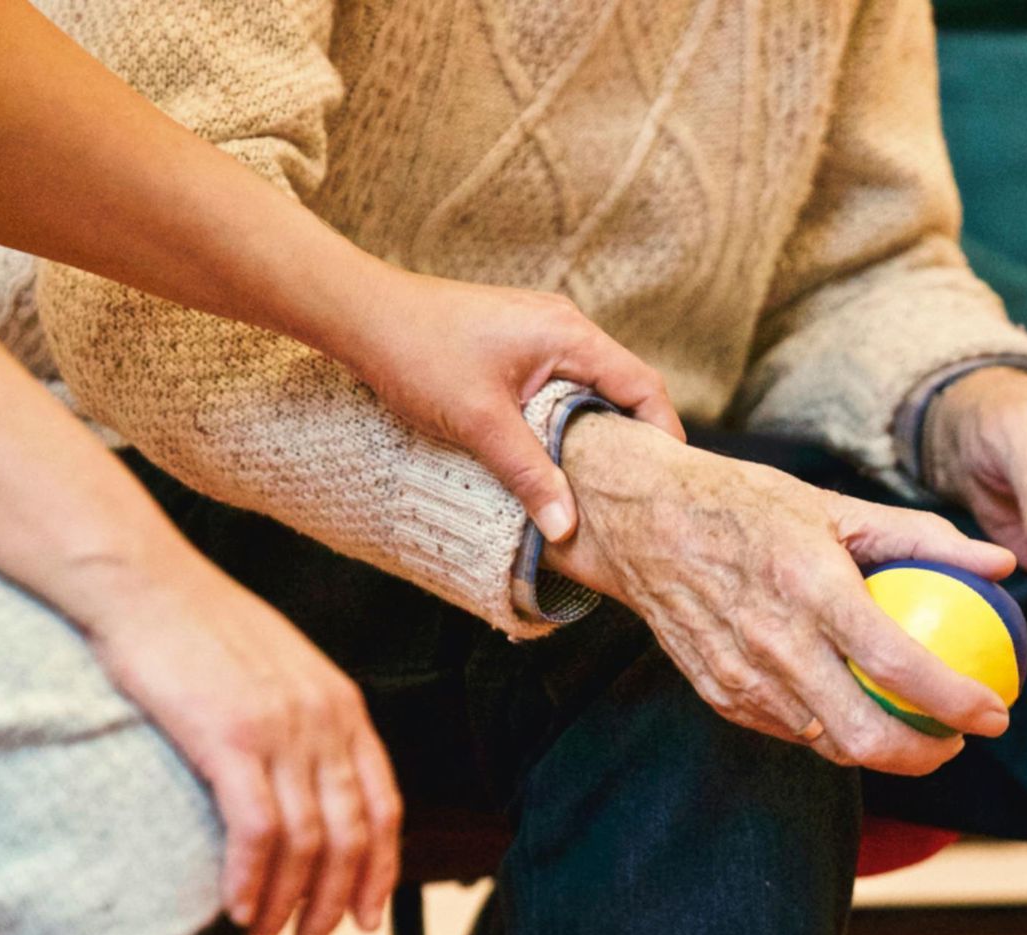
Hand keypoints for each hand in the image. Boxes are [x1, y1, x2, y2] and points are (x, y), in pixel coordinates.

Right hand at [68, 549, 402, 934]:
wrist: (143, 582)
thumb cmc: (196, 626)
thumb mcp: (276, 669)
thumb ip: (302, 722)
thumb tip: (303, 783)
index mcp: (342, 705)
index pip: (384, 805)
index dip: (379, 869)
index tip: (364, 913)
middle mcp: (324, 719)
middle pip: (351, 834)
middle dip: (333, 901)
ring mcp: (281, 728)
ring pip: (306, 842)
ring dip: (286, 902)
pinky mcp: (230, 737)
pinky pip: (258, 829)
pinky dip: (250, 879)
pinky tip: (236, 907)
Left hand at [333, 269, 684, 542]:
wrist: (361, 313)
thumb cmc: (417, 353)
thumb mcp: (479, 423)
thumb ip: (529, 474)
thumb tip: (567, 528)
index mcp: (569, 335)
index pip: (643, 386)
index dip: (663, 435)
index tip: (666, 482)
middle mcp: (563, 326)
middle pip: (622, 387)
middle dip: (632, 439)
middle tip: (635, 493)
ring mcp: (539, 331)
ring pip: (588, 388)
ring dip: (594, 431)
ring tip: (596, 483)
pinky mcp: (515, 343)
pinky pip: (560, 384)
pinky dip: (565, 418)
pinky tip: (552, 454)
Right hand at [544, 414, 1018, 775]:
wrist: (642, 522)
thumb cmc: (746, 505)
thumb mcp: (835, 505)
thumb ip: (922, 537)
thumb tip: (999, 564)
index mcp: (811, 586)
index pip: (897, 664)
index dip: (956, 701)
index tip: (995, 713)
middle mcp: (774, 641)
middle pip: (864, 735)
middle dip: (926, 755)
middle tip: (958, 739)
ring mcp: (742, 677)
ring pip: (828, 745)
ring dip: (881, 750)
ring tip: (916, 730)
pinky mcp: (720, 695)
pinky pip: (791, 732)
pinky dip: (831, 731)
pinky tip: (855, 710)